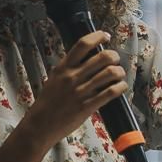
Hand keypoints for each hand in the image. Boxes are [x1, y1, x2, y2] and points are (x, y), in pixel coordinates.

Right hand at [23, 30, 127, 150]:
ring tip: (118, 75)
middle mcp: (72, 77)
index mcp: (63, 68)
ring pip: (110, 73)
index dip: (98, 36)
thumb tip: (84, 58)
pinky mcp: (88, 106)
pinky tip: (120, 87)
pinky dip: (120, 87)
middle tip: (115, 60)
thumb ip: (68, 68)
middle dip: (114, 56)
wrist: (40, 125)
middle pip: (102, 57)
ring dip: (119, 72)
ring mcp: (81, 92)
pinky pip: (110, 92)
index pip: (83, 44)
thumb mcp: (54, 79)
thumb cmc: (48, 102)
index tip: (106, 36)